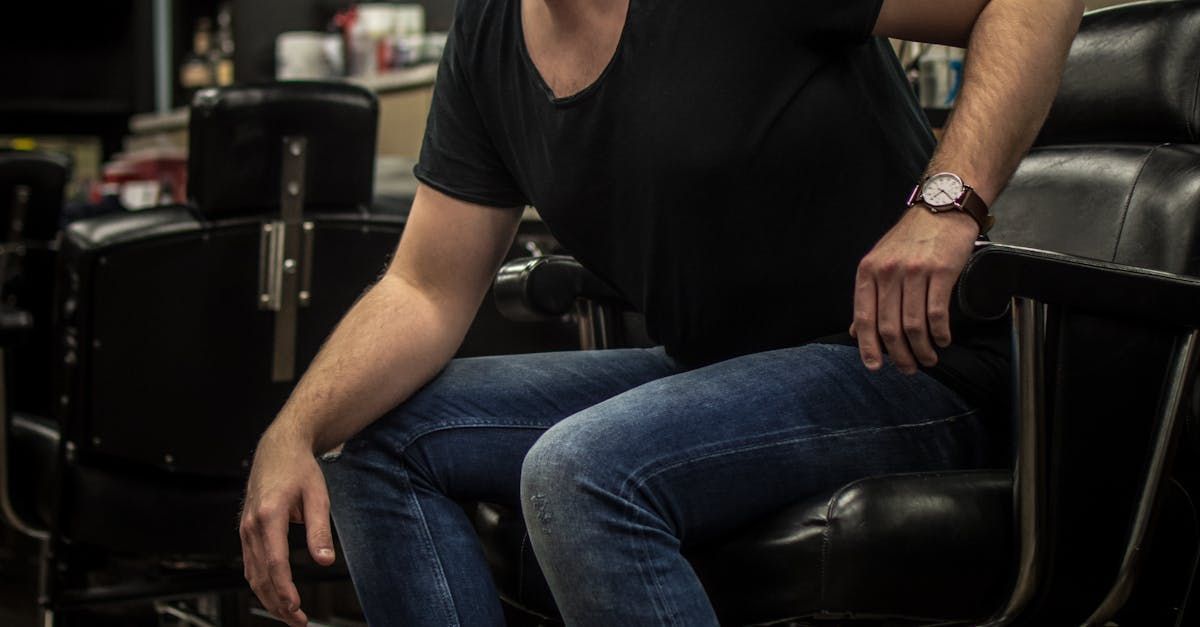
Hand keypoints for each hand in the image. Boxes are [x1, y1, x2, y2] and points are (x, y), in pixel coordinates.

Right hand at [240, 427, 335, 626]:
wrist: (279, 449)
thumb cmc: (299, 469)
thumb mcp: (318, 496)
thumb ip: (319, 530)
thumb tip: (325, 560)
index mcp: (269, 514)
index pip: (275, 562)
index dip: (285, 589)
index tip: (296, 608)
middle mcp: (252, 524)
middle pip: (261, 574)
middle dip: (278, 602)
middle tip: (298, 621)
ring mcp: (246, 529)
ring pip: (252, 573)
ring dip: (269, 597)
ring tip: (289, 615)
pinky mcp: (247, 531)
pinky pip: (250, 564)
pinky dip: (261, 584)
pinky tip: (275, 596)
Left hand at [851, 206, 978, 373]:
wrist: (942, 207)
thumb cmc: (911, 238)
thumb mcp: (880, 262)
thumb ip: (869, 297)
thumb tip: (856, 332)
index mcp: (868, 272)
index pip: (863, 317)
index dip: (867, 347)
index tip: (874, 366)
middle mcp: (888, 272)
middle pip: (889, 327)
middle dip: (898, 355)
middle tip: (908, 368)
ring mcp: (914, 271)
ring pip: (913, 325)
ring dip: (921, 349)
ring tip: (928, 359)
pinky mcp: (940, 271)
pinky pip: (936, 312)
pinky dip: (939, 333)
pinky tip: (942, 340)